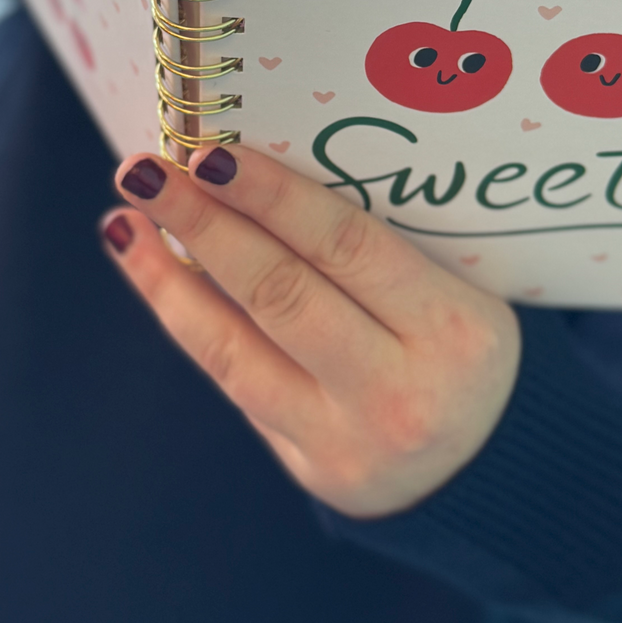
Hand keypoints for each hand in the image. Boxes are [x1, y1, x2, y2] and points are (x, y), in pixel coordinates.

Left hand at [101, 145, 521, 518]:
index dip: (270, 195)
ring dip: (168, 281)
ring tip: (124, 222)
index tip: (210, 151)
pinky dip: (191, 325)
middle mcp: (401, 390)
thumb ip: (371, 252)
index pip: (345, 244)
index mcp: (453, 327)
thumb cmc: (464, 344)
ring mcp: (350, 441)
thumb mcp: (455, 288)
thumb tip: (249, 182)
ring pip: (236, 350)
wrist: (497, 467)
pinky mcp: (313, 471)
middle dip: (203, 225)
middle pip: (280, 293)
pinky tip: (159, 278)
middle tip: (144, 170)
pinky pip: (238, 386)